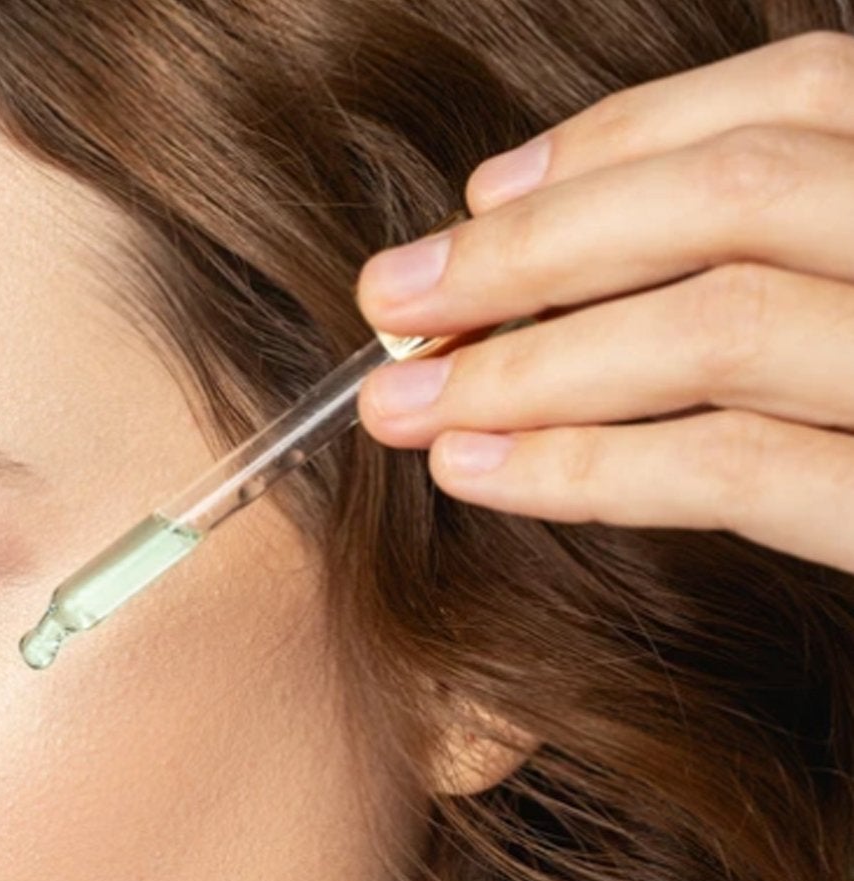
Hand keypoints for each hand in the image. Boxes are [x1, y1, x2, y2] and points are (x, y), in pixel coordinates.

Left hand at [352, 29, 853, 573]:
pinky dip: (587, 467)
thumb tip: (550, 238)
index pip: (799, 96)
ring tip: (404, 401)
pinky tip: (481, 472)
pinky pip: (734, 471)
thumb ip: (785, 255)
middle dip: (535, 249)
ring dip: (530, 363)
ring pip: (718, 327)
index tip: (483, 196)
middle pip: (734, 200)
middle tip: (393, 299)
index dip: (621, 140)